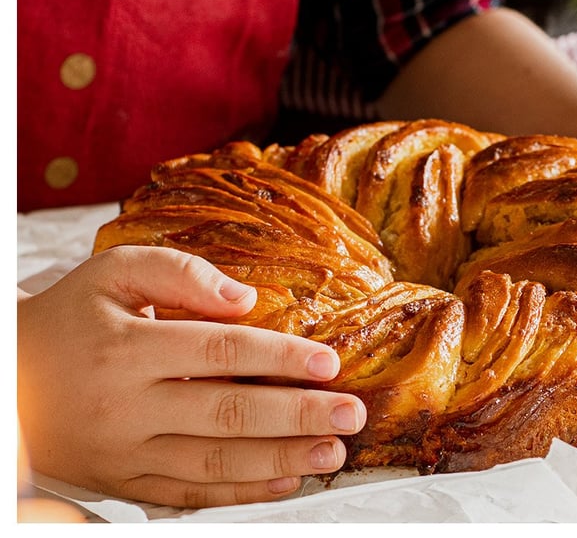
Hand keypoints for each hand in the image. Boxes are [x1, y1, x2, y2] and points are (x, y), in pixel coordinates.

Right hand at [17, 246, 367, 507]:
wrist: (8, 379)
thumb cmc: (72, 319)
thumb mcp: (112, 274)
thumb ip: (179, 273)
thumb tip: (245, 298)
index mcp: (124, 349)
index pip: (217, 352)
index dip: (278, 357)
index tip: (328, 363)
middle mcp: (125, 406)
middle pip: (226, 414)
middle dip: (297, 416)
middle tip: (351, 413)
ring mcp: (125, 452)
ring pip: (214, 462)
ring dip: (281, 459)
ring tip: (332, 450)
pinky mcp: (125, 484)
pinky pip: (191, 494)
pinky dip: (242, 492)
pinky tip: (286, 480)